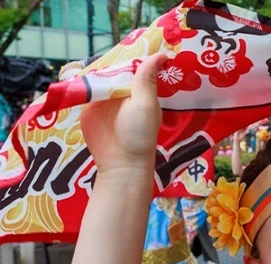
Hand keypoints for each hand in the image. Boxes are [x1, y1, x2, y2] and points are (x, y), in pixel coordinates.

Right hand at [80, 53, 166, 174]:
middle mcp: (120, 91)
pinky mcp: (88, 107)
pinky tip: (66, 80)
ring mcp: (103, 98)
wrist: (121, 162)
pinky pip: (78, 90)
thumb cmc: (139, 135)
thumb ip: (147, 79)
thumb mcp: (145, 104)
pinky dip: (70, 83)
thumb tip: (161, 55)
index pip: (127, 64)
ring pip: (89, 76)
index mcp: (137, 87)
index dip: (118, 55)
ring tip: (74, 73)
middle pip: (105, 67)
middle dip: (94, 62)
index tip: (110, 51)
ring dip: (80, 71)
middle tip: (86, 66)